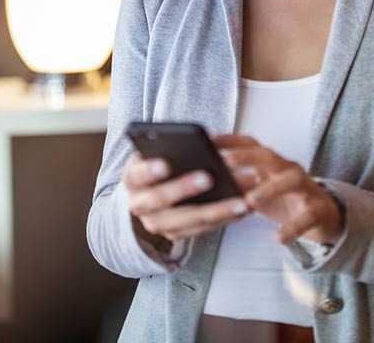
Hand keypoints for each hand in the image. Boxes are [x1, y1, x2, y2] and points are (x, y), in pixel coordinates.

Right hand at [121, 153, 249, 246]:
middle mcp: (139, 206)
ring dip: (215, 211)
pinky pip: (202, 229)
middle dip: (184, 189)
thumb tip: (194, 139)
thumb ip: (166, 147)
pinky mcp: (176, 234)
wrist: (147, 193)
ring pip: (186, 221)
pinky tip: (242, 208)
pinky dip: (223, 219)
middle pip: (160, 201)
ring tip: (240, 200)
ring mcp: (157, 224)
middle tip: (209, 177)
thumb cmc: (156, 163)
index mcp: (131, 179)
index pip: (136, 175)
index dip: (149, 171)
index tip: (166, 164)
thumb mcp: (153, 151)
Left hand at [215, 135, 343, 244]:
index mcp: (272, 163)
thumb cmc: (284, 198)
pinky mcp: (316, 210)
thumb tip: (206, 180)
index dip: (231, 140)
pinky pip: (305, 217)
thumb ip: (240, 182)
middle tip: (226, 161)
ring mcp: (304, 188)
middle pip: (269, 156)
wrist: (322, 216)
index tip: (210, 140)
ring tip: (250, 200)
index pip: (251, 145)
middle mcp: (288, 169)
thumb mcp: (261, 186)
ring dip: (270, 188)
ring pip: (290, 181)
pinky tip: (278, 237)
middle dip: (247, 156)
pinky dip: (291, 228)